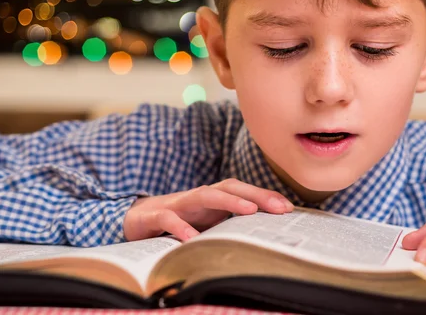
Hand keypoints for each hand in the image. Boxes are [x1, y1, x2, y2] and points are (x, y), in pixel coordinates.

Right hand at [123, 178, 293, 241]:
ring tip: (249, 211)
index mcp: (212, 199)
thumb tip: (262, 235)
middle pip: (229, 187)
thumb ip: (228, 225)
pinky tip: (191, 239)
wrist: (135, 219)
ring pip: (204, 195)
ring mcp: (178, 204)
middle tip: (280, 207)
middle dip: (256, 194)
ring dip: (228, 201)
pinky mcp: (155, 216)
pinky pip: (169, 219)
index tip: (289, 208)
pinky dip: (180, 227)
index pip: (242, 191)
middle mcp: (198, 197)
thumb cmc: (179, 220)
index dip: (265, 196)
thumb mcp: (206, 223)